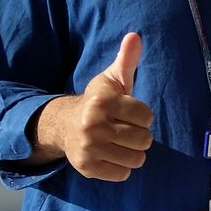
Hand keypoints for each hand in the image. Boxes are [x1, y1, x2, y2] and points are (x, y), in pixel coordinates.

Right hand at [28, 32, 154, 180]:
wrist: (65, 125)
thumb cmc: (99, 101)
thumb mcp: (112, 79)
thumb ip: (127, 59)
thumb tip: (135, 36)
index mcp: (102, 102)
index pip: (146, 116)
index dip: (142, 115)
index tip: (131, 113)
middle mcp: (93, 125)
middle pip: (144, 139)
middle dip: (140, 135)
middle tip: (126, 129)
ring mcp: (89, 148)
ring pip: (136, 159)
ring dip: (134, 153)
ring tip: (121, 143)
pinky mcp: (87, 168)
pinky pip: (123, 174)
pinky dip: (122, 167)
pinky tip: (113, 155)